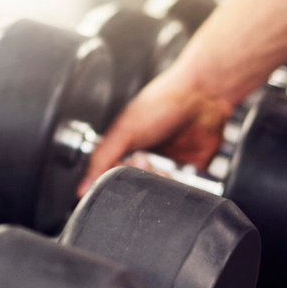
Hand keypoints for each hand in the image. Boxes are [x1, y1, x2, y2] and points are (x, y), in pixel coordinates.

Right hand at [80, 64, 234, 192]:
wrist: (203, 95)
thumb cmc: (163, 101)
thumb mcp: (124, 129)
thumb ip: (102, 158)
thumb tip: (83, 186)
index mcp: (127, 146)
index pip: (113, 176)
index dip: (116, 179)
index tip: (121, 171)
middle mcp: (148, 157)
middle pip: (137, 187)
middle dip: (140, 181)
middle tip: (144, 163)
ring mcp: (170, 165)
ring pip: (159, 192)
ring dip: (159, 185)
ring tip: (163, 167)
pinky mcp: (193, 171)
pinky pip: (183, 191)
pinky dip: (179, 188)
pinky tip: (176, 172)